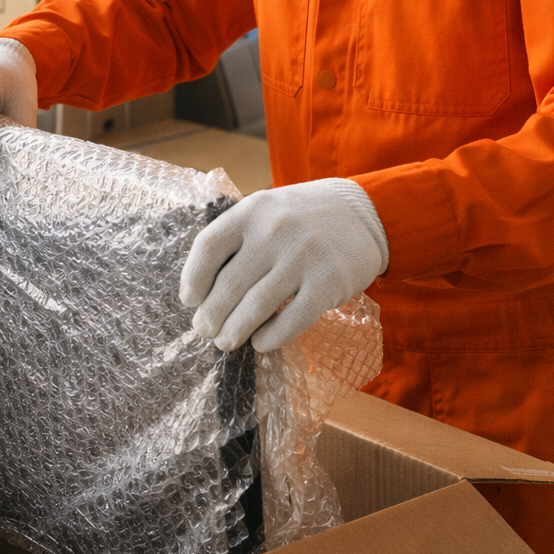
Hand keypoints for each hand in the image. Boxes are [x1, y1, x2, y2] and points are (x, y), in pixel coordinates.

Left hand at [179, 179, 388, 352]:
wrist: (364, 214)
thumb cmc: (301, 218)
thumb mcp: (266, 212)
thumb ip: (237, 241)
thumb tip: (203, 293)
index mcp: (252, 211)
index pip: (208, 247)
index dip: (193, 278)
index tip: (189, 300)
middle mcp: (275, 231)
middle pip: (229, 284)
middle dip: (211, 315)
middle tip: (205, 330)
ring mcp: (303, 257)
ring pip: (256, 306)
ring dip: (235, 331)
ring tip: (225, 342)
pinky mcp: (329, 283)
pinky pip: (292, 320)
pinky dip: (271, 337)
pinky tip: (261, 343)